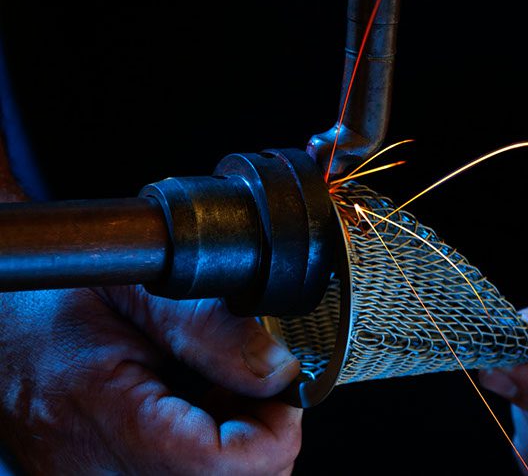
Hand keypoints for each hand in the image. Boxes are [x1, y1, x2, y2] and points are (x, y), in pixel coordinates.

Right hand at [0, 286, 301, 474]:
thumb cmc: (53, 299)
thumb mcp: (136, 289)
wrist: (0, 324)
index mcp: (101, 413)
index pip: (222, 466)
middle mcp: (92, 471)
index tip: (281, 388)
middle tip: (251, 383)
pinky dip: (208, 453)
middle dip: (262, 439)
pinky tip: (198, 410)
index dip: (275, 431)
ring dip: (237, 449)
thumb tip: (279, 370)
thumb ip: (209, 327)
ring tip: (217, 391)